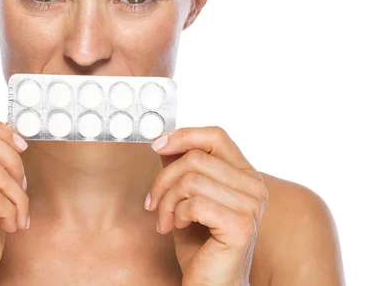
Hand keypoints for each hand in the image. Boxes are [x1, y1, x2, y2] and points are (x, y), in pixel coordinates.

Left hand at [145, 126, 267, 285]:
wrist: (208, 281)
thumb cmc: (197, 240)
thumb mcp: (184, 194)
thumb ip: (180, 166)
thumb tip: (163, 139)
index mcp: (244, 173)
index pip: (215, 135)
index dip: (183, 136)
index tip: (158, 146)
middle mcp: (254, 186)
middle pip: (196, 157)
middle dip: (164, 179)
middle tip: (152, 201)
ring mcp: (251, 206)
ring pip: (191, 179)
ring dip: (167, 201)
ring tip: (165, 219)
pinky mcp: (241, 226)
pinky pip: (195, 203)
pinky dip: (177, 214)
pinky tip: (178, 227)